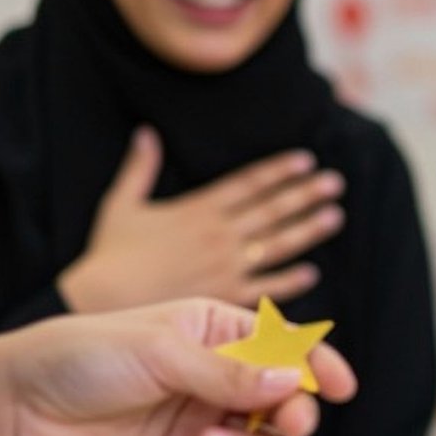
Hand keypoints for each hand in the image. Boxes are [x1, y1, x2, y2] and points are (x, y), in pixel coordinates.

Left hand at [3, 298, 355, 435]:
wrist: (18, 411)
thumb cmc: (83, 358)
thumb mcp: (160, 351)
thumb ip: (228, 373)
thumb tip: (293, 386)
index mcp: (217, 333)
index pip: (287, 349)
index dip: (320, 367)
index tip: (339, 387)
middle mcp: (218, 382)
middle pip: (287, 407)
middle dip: (291, 418)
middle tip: (281, 424)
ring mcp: (202, 430)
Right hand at [59, 127, 344, 312]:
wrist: (100, 302)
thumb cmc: (108, 257)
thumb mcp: (121, 204)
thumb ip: (139, 168)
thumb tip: (145, 133)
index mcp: (197, 209)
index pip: (248, 184)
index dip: (279, 171)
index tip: (306, 160)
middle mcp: (218, 235)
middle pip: (271, 210)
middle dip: (305, 194)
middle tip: (335, 182)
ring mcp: (224, 267)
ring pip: (276, 244)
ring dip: (307, 229)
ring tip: (333, 216)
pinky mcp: (223, 299)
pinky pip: (265, 289)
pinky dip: (289, 281)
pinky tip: (310, 273)